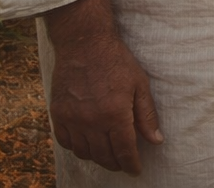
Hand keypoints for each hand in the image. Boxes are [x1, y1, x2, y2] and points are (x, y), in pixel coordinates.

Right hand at [44, 0, 164, 174]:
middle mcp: (91, 121)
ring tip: (107, 154)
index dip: (131, 164)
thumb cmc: (117, 61)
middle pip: (103, 155)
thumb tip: (156, 141)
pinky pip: (65, 142)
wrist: (84, 43)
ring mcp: (72, 118)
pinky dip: (77, 148)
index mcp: (115, 114)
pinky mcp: (57, 113)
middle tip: (123, 163)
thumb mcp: (139, 84)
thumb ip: (147, 115)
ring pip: (84, 152)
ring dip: (97, 158)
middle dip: (115, 163)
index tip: (136, 170)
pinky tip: (86, 144)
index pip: (124, 150)